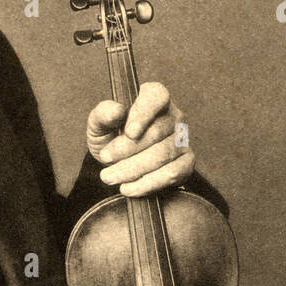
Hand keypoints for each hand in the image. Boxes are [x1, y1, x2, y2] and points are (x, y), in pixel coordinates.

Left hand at [87, 81, 193, 197]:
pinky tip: (128, 187)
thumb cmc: (110, 136)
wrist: (117, 163)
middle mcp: (174, 115)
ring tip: (109, 176)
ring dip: (132, 169)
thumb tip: (116, 110)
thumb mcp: (99, 124)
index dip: (144, 114)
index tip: (129, 133)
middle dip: (126, 149)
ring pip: (162, 155)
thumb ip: (103, 114)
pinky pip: (172, 174)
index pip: (156, 97)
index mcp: (154, 97)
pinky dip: (148, 184)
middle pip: (155, 133)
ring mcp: (183, 139)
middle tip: (104, 158)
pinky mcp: (186, 162)